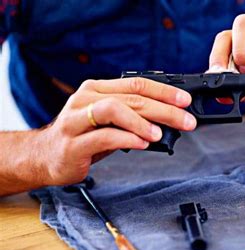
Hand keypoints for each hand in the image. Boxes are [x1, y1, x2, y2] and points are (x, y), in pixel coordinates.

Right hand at [37, 78, 196, 185]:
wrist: (44, 157)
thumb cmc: (83, 137)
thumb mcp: (110, 122)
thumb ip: (134, 116)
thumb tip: (171, 119)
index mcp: (97, 89)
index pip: (136, 83)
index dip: (165, 91)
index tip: (186, 101)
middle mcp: (85, 99)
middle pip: (131, 97)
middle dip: (164, 109)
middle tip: (186, 120)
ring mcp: (76, 120)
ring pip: (114, 110)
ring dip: (142, 121)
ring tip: (161, 133)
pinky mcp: (73, 144)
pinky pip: (104, 136)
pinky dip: (128, 138)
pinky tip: (143, 143)